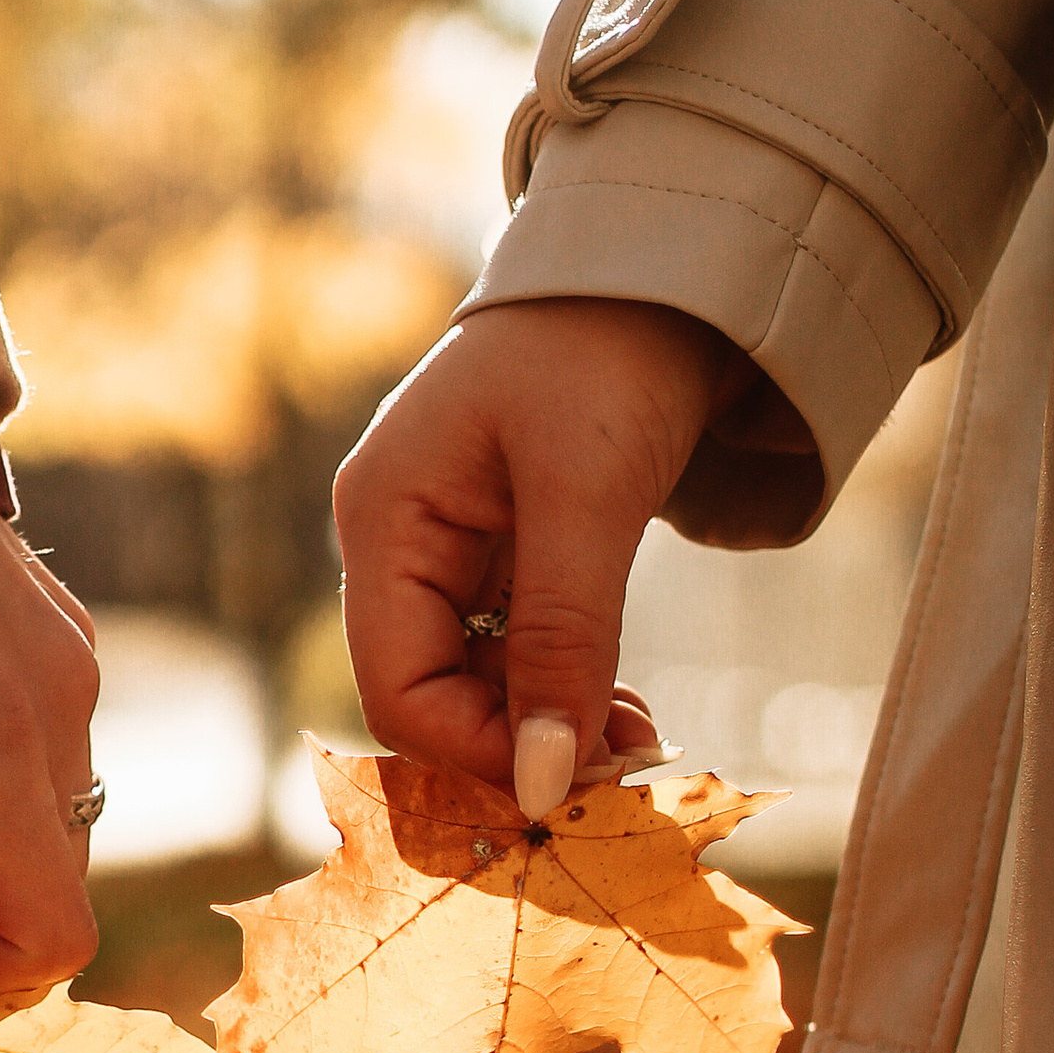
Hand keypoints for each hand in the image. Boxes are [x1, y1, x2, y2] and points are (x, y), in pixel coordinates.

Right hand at [333, 298, 752, 814]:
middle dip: (518, 745)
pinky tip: (626, 708)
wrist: (671, 268)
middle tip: (621, 771)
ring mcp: (448, 547)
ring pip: (479, 685)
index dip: (475, 753)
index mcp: (383, 519)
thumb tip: (540, 784)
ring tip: (639, 743)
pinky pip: (517, 653)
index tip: (569, 782)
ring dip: (551, 725)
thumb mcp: (587, 500)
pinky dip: (568, 688)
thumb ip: (562, 642)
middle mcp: (398, 541)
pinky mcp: (504, 552)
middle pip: (431, 696)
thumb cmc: (610, 355)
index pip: (396, 689)